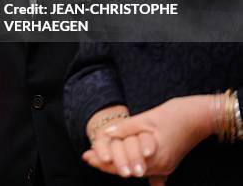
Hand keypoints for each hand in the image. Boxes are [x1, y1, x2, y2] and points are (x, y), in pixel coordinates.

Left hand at [91, 95, 215, 178]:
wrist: (198, 116)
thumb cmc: (172, 115)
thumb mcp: (145, 119)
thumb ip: (125, 128)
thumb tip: (105, 133)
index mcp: (153, 155)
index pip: (122, 164)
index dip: (103, 160)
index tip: (87, 156)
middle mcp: (160, 165)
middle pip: (128, 169)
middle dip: (107, 164)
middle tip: (88, 158)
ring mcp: (166, 166)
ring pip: (137, 170)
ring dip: (119, 165)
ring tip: (100, 160)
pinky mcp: (169, 163)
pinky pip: (150, 171)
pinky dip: (136, 166)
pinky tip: (127, 168)